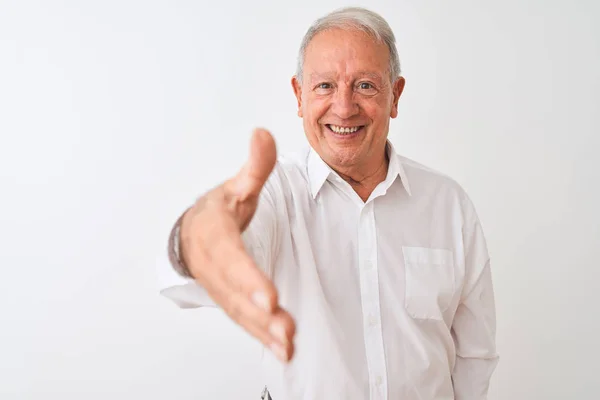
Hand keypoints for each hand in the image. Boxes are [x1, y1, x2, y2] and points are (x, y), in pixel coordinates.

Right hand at [179, 128, 295, 361]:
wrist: (191, 233)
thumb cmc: (219, 210)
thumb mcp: (236, 185)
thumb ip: (255, 166)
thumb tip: (262, 133)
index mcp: (215, 234)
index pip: (231, 258)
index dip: (247, 277)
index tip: (269, 295)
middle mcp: (214, 265)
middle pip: (236, 292)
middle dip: (260, 312)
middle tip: (286, 328)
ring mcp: (219, 286)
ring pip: (240, 311)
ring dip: (263, 329)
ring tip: (288, 343)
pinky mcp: (229, 298)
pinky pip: (244, 319)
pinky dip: (261, 335)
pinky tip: (283, 350)